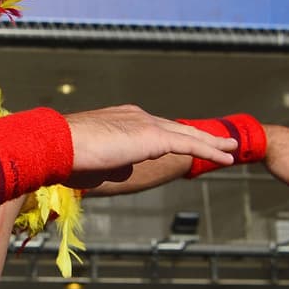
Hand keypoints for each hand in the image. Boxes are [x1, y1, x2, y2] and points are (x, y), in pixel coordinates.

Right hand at [64, 105, 237, 188]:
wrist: (58, 145)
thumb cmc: (65, 158)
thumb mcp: (91, 165)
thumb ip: (111, 166)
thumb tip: (124, 171)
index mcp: (120, 120)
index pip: (151, 129)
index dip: (170, 137)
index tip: (182, 143)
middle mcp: (136, 117)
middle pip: (175, 127)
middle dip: (197, 135)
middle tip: (218, 140)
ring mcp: (146, 125)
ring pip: (187, 135)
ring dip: (211, 142)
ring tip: (231, 148)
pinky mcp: (154, 137)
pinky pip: (190, 145)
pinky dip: (210, 150)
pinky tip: (226, 157)